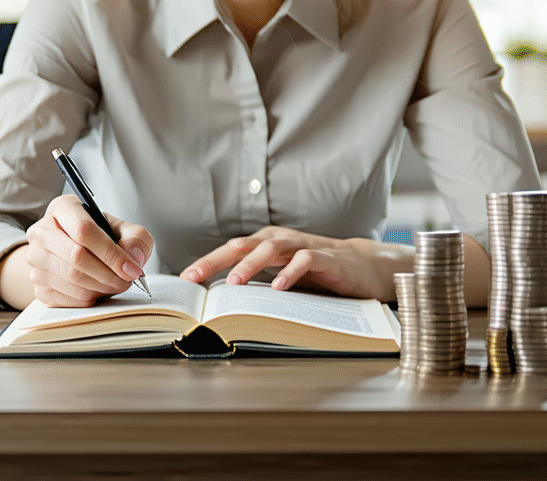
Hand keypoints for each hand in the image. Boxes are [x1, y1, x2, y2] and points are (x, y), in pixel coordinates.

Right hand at [21, 195, 153, 307]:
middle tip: (127, 280)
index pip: (83, 229)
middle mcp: (42, 232)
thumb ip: (136, 238)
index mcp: (63, 208)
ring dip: (102, 287)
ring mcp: (35, 260)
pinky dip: (91, 298)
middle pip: (76, 257)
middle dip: (109, 273)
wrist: (71, 254)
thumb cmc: (99, 238)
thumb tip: (134, 259)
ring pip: (73, 279)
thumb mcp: (121, 229)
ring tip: (116, 284)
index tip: (131, 268)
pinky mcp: (38, 286)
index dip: (110, 252)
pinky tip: (99, 290)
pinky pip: (68, 298)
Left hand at [179, 226, 409, 301]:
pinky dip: (291, 272)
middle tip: (194, 277)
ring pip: (271, 249)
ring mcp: (303, 246)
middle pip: (242, 245)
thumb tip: (220, 305)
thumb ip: (257, 285)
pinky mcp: (326, 257)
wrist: (362, 267)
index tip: (184, 281)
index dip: (206, 262)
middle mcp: (281, 241)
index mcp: (266, 244)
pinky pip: (305, 260)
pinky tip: (278, 287)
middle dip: (215, 260)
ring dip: (250, 264)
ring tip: (233, 282)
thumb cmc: (316, 274)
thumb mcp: (282, 278)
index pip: (230, 251)